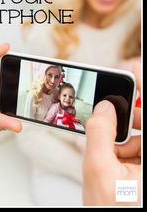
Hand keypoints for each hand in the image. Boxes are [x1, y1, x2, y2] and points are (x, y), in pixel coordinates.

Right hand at [83, 62, 140, 205]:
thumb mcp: (97, 170)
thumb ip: (99, 131)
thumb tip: (104, 106)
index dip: (141, 87)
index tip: (131, 68)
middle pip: (144, 122)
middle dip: (127, 119)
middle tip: (109, 118)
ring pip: (141, 134)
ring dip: (124, 137)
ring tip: (111, 154)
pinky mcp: (144, 167)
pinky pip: (139, 146)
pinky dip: (125, 147)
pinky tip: (116, 160)